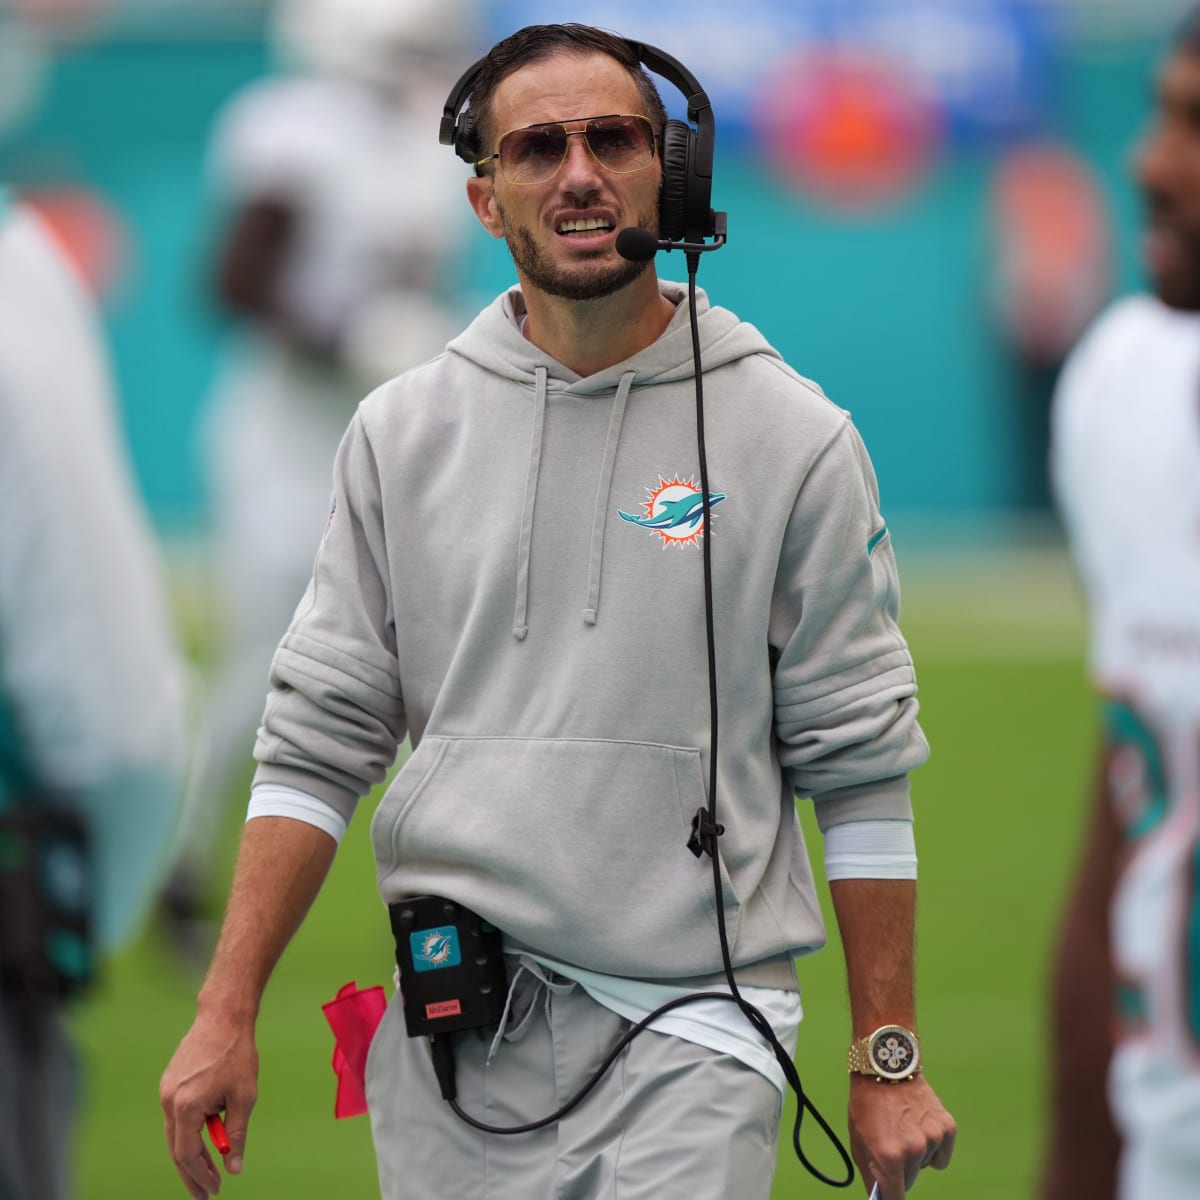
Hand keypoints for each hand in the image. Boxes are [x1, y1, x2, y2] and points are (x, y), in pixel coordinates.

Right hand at [159, 1014, 258, 1196]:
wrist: (223, 1016)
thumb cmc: (237, 1055)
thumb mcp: (244, 1097)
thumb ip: (237, 1134)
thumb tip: (233, 1168)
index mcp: (185, 1107)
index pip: (187, 1154)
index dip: (201, 1175)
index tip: (215, 1190)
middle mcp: (169, 1101)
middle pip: (176, 1148)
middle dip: (192, 1174)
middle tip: (205, 1195)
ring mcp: (166, 1091)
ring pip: (174, 1133)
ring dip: (190, 1154)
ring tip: (207, 1173)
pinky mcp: (169, 1082)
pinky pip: (176, 1116)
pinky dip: (188, 1132)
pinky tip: (203, 1141)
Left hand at [848, 1074, 955, 1197]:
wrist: (884, 1066)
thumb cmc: (867, 1104)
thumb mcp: (858, 1140)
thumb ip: (871, 1173)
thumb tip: (882, 1198)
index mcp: (888, 1156)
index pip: (896, 1198)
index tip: (891, 1199)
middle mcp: (913, 1150)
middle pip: (909, 1181)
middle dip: (899, 1170)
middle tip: (889, 1144)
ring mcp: (932, 1138)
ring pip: (924, 1166)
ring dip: (915, 1156)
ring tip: (902, 1128)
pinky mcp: (947, 1127)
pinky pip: (941, 1156)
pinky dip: (933, 1149)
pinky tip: (919, 1127)